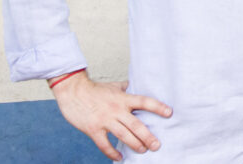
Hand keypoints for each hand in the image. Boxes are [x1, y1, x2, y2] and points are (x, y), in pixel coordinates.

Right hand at [51, 71, 171, 161]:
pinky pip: (104, 144)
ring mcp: (104, 120)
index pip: (144, 102)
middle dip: (147, 136)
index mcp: (123, 99)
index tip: (169, 113)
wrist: (73, 90)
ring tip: (143, 150)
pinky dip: (112, 152)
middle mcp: (116, 110)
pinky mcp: (92, 129)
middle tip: (157, 145)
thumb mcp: (114, 86)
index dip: (158, 107)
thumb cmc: (94, 89)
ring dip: (134, 144)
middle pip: (136, 124)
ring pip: (123, 135)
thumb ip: (126, 88)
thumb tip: (135, 85)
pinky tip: (119, 158)